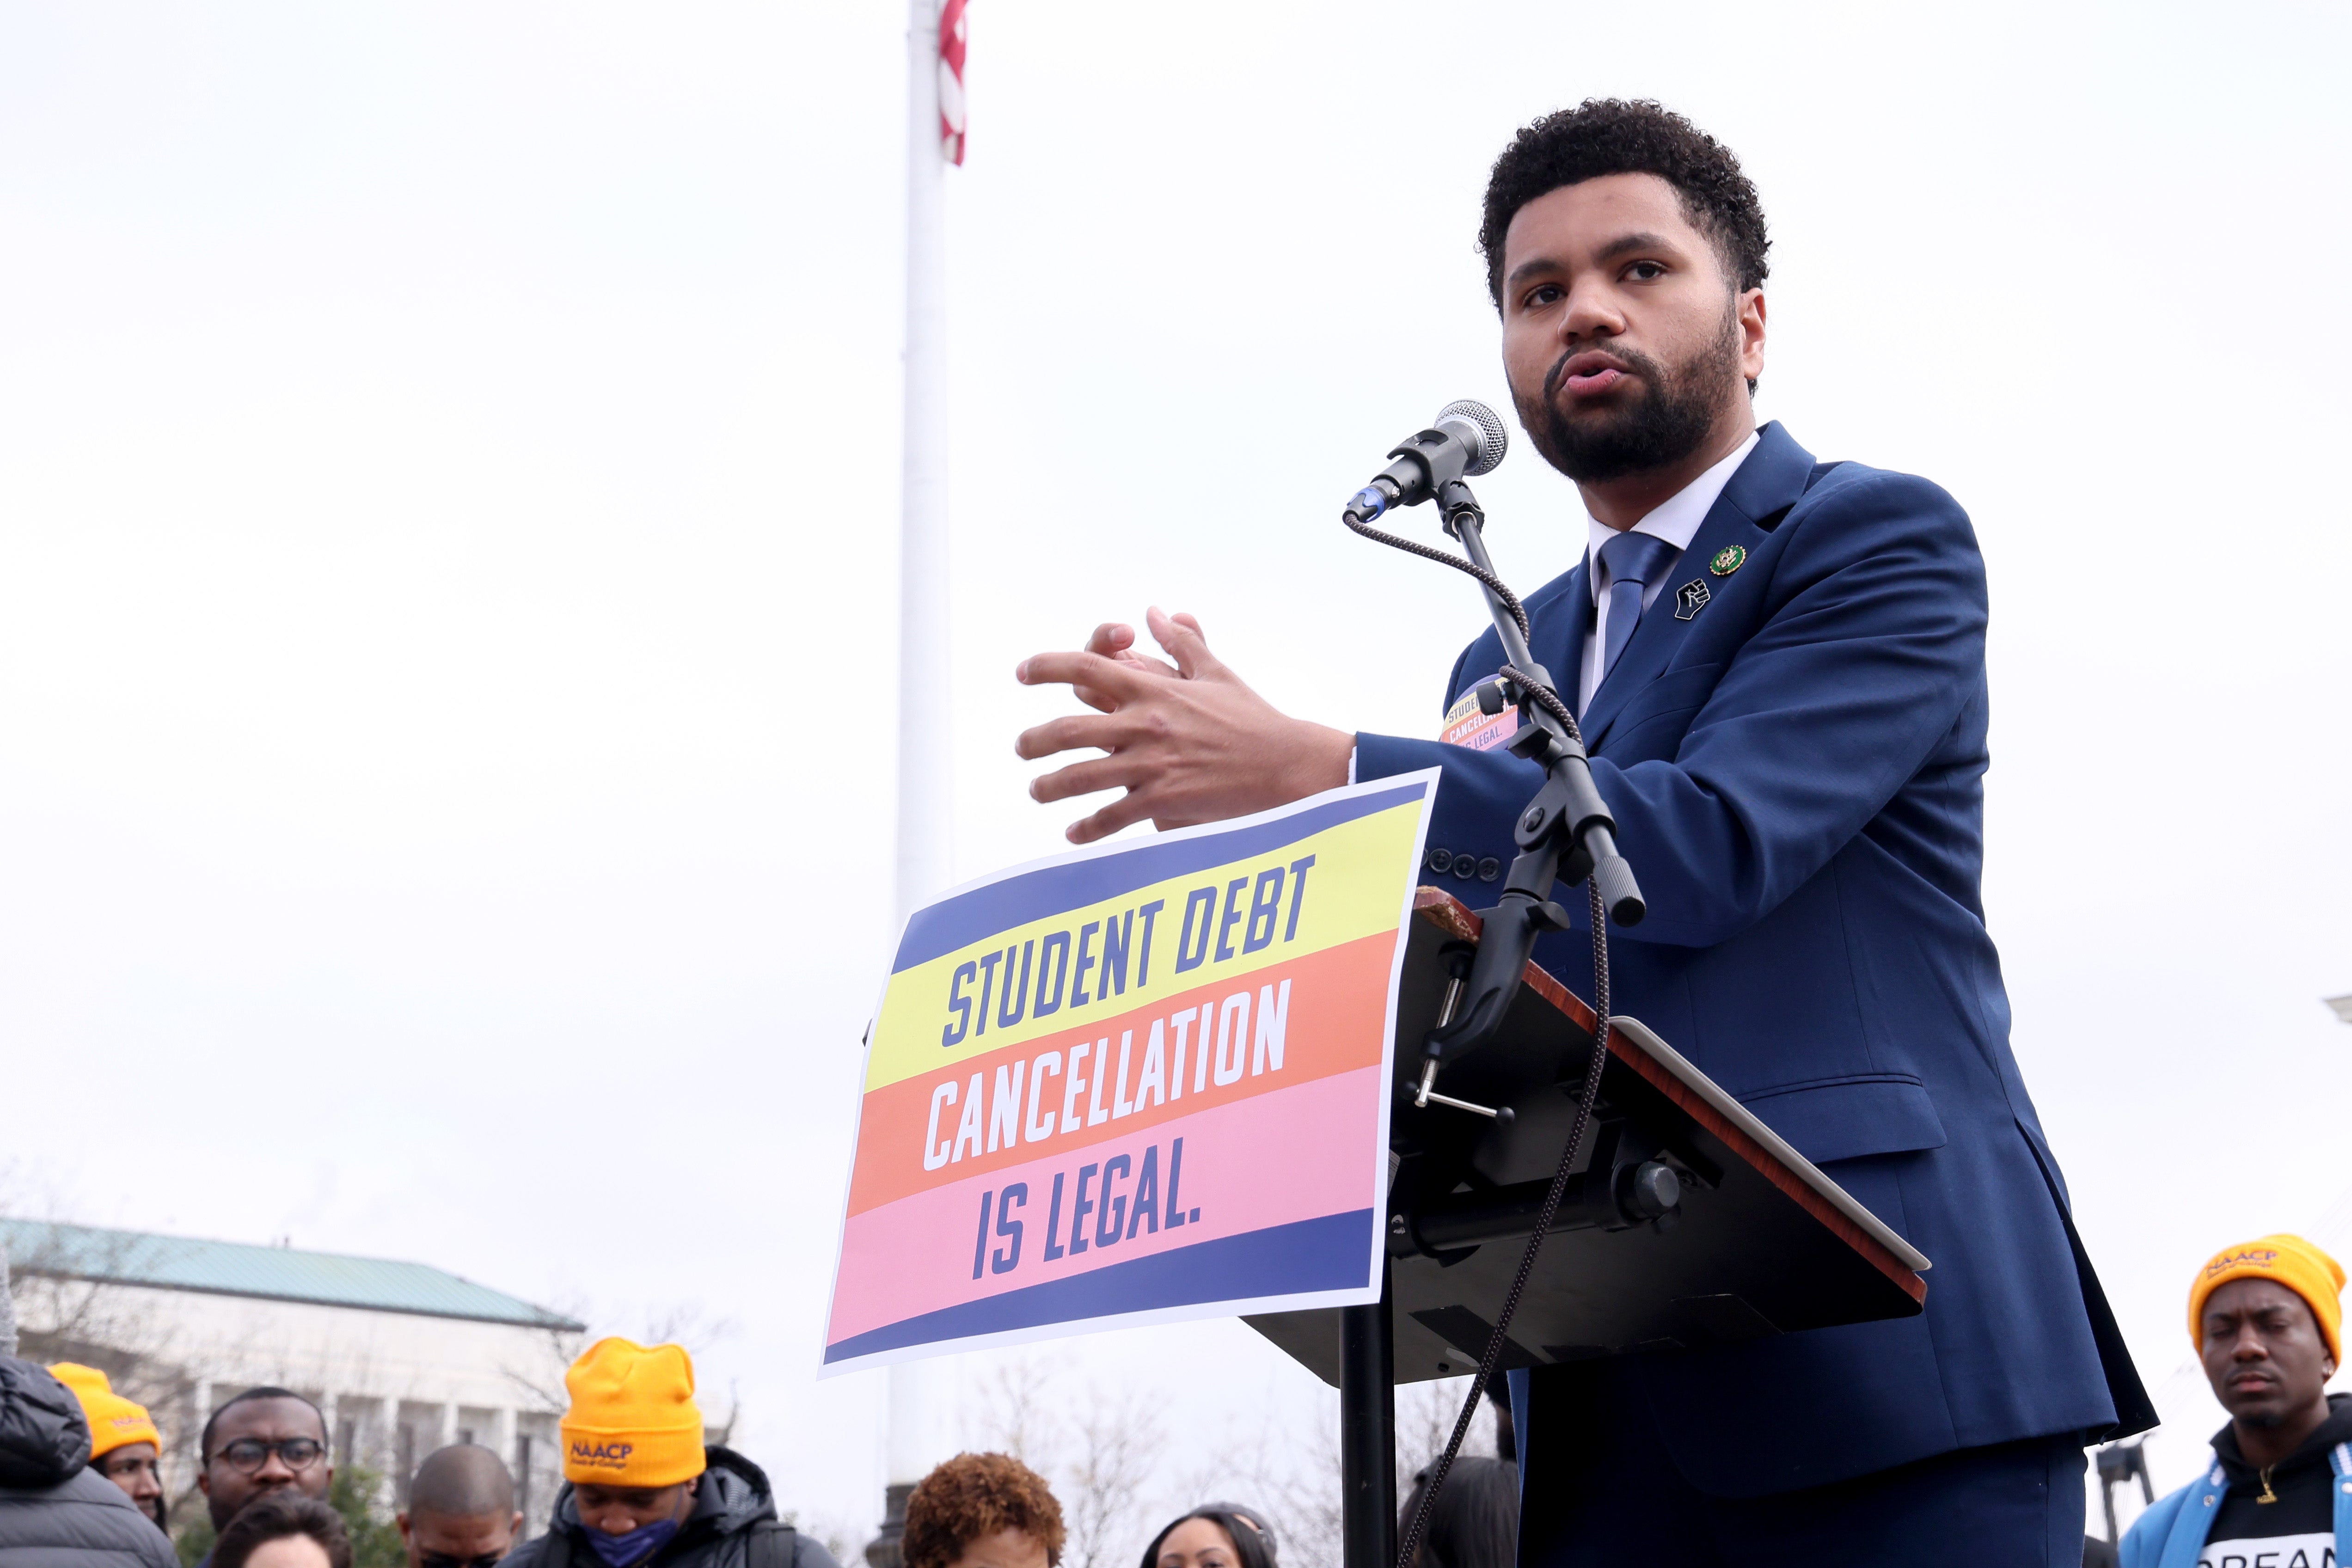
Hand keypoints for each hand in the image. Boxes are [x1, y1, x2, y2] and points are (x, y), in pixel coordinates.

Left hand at [1015, 607, 1353, 843]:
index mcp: (1154, 689)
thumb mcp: (1215, 673)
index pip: (1088, 666)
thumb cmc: (1252, 718)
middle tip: (1022, 747)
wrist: (1285, 764)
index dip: (1048, 666)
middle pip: (1069, 730)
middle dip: (1035, 741)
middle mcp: (1145, 725)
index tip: (1023, 672)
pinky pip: (1112, 817)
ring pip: (1080, 777)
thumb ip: (1182, 641)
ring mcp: (1151, 765)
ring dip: (1050, 786)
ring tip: (1038, 790)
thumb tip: (1156, 613)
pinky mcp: (1163, 800)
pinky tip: (1074, 833)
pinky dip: (1088, 828)